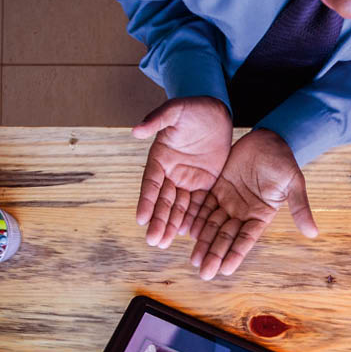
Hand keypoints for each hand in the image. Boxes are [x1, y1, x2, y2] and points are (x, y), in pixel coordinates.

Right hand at [133, 97, 231, 248]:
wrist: (214, 111)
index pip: (151, 184)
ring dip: (171, 224)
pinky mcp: (204, 182)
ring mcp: (187, 179)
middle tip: (153, 241)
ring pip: (178, 206)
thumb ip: (157, 120)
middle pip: (163, 201)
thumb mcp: (174, 110)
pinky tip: (188, 234)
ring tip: (164, 243)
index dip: (146, 201)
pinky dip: (193, 218)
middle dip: (158, 221)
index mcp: (159, 158)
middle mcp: (171, 173)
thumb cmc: (191, 108)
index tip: (140, 219)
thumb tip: (136, 130)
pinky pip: (198, 203)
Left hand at [190, 129, 317, 279]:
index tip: (225, 270)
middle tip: (203, 272)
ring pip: (213, 225)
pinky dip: (196, 218)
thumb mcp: (294, 184)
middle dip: (214, 254)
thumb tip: (314, 233)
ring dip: (203, 242)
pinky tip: (187, 231)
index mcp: (261, 215)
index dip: (235, 254)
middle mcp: (243, 212)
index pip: (245, 239)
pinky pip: (204, 205)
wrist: (270, 138)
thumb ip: (300, 209)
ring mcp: (230, 200)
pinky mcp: (218, 187)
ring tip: (194, 260)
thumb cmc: (284, 161)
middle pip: (226, 237)